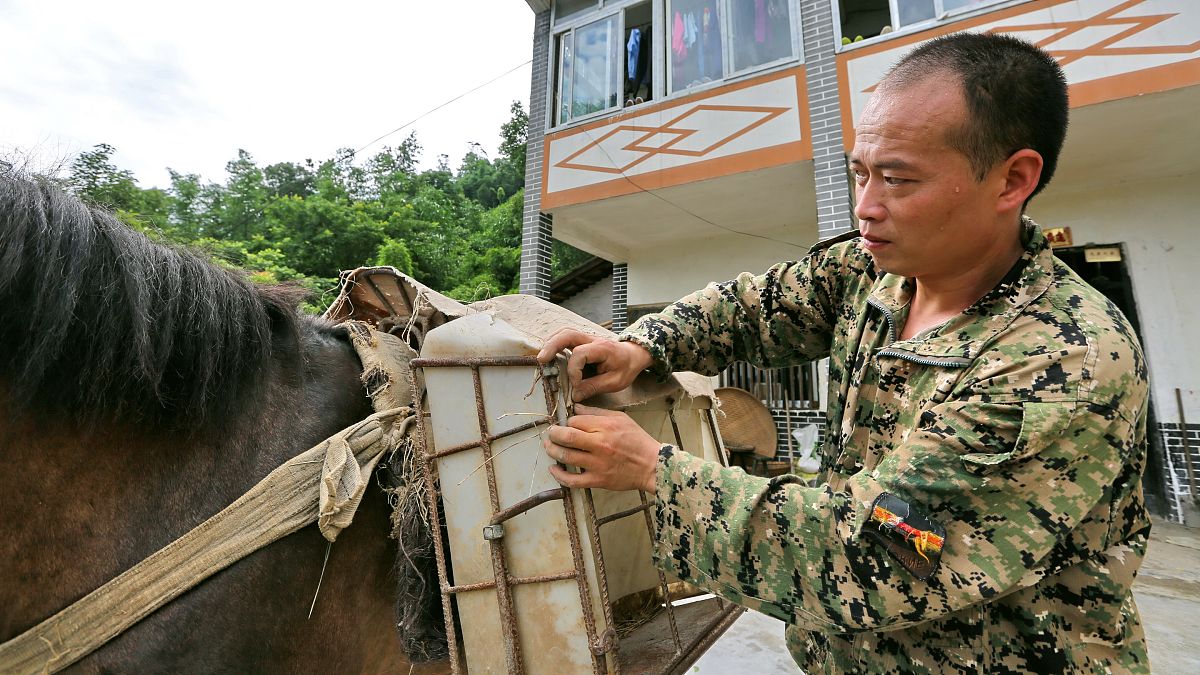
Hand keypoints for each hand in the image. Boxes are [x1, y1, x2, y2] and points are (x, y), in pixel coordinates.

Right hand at [536, 328, 653, 401]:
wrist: (634, 354)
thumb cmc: (626, 367)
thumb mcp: (615, 382)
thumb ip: (594, 387)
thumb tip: (574, 395)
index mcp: (602, 348)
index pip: (580, 354)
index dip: (573, 371)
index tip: (576, 385)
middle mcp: (592, 338)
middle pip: (568, 334)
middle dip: (552, 346)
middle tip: (541, 359)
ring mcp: (586, 337)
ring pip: (564, 333)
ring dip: (551, 343)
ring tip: (542, 357)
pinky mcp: (582, 340)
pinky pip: (566, 337)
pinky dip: (555, 344)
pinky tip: (549, 354)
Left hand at [542, 404, 659, 491]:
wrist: (652, 465)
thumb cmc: (637, 440)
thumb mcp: (620, 418)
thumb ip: (596, 412)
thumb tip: (575, 408)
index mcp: (605, 427)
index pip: (575, 421)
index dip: (567, 422)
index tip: (566, 424)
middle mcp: (599, 444)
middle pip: (566, 437)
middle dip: (553, 434)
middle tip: (550, 433)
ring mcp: (597, 464)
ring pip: (566, 457)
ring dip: (552, 451)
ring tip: (549, 447)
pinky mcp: (597, 480)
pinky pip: (572, 480)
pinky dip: (559, 475)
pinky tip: (554, 469)